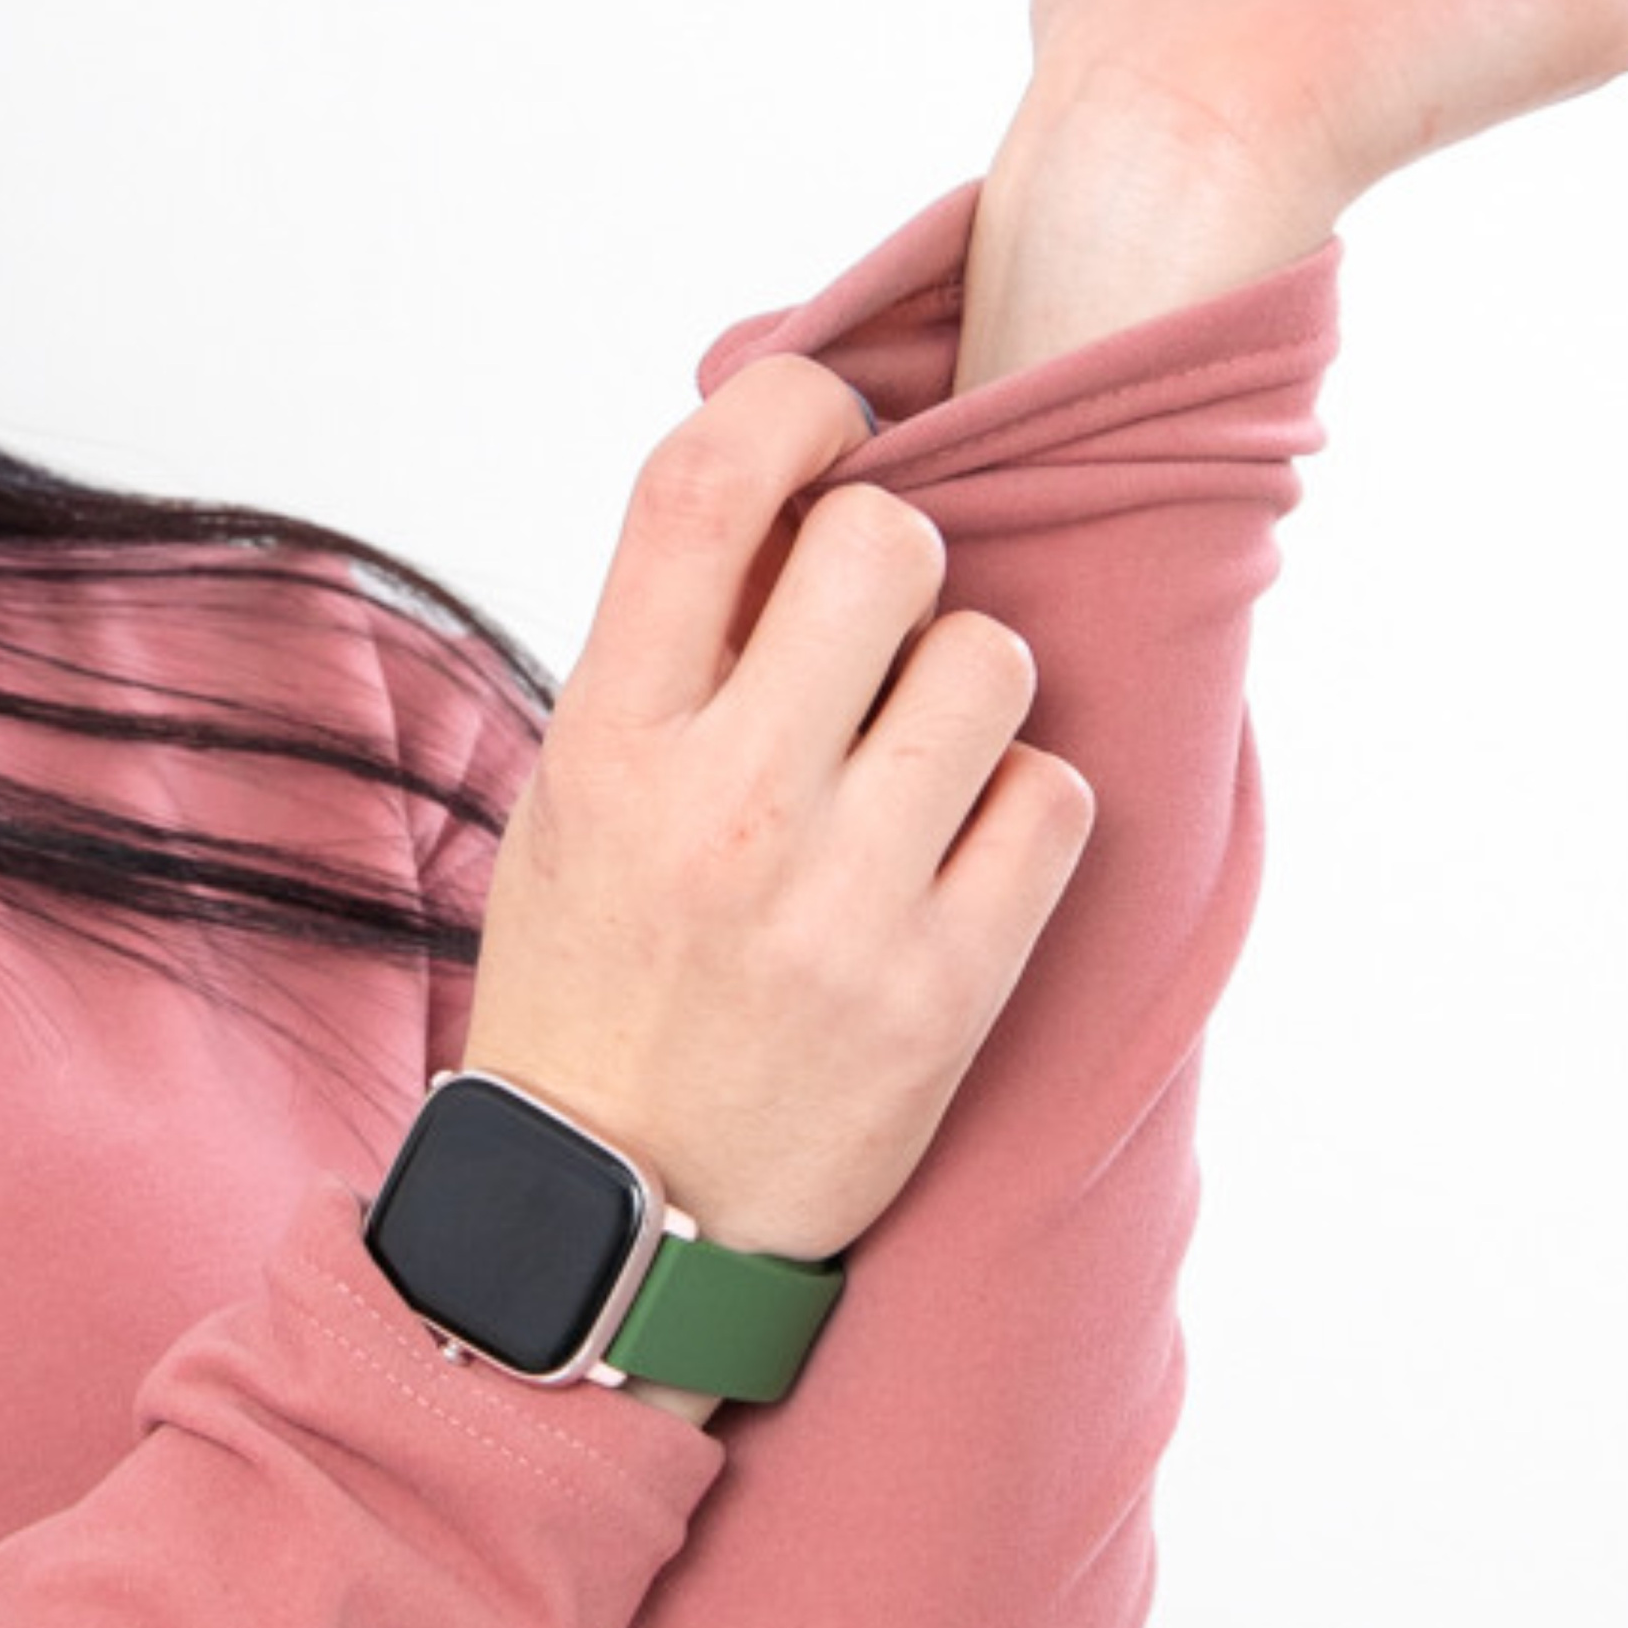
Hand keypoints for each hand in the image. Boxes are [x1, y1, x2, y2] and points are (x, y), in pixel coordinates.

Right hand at [458, 356, 1094, 1264]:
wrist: (613, 1224)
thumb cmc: (595, 987)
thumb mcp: (573, 803)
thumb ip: (668, 658)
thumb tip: (800, 505)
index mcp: (611, 741)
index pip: (705, 486)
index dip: (793, 403)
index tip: (834, 416)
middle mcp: (726, 804)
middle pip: (888, 543)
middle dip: (901, 559)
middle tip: (875, 634)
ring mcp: (843, 899)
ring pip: (992, 660)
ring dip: (969, 686)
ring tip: (915, 762)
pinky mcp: (944, 987)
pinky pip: (1053, 797)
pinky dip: (1021, 804)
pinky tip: (960, 849)